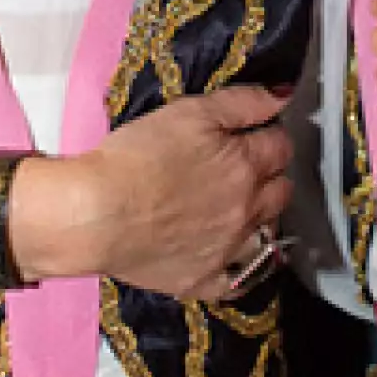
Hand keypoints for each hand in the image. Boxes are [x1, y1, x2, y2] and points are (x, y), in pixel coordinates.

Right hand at [18, 86, 292, 299]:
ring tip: (233, 207)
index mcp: (245, 166)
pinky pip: (238, 280)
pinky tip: (229, 255)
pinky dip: (240, 267)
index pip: (280, 146)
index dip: (265, 135)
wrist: (94, 213)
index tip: (250, 133)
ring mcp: (228, 250)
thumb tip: (282, 96)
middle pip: (280, 190)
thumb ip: (243, 102)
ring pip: (267, 233)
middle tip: (241, 167)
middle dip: (268, 175)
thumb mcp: (189, 111)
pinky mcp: (203, 279)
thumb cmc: (134, 157)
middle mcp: (247, 210)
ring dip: (259, 218)